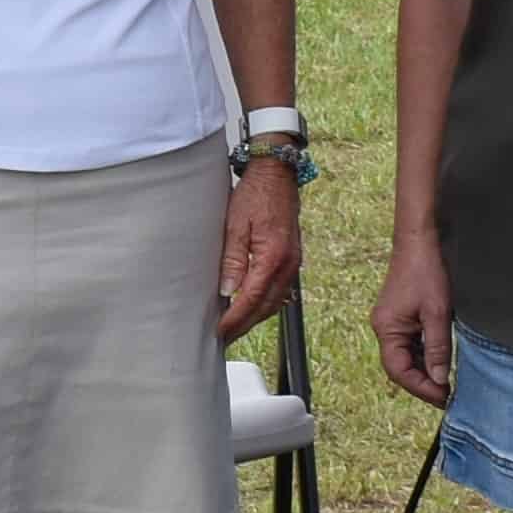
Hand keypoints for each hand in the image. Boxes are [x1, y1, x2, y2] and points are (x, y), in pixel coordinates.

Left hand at [215, 158, 301, 343]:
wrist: (277, 174)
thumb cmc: (254, 194)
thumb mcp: (235, 224)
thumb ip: (233, 259)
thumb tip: (228, 291)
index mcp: (273, 257)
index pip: (251, 299)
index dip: (234, 319)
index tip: (219, 332)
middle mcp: (288, 265)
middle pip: (265, 307)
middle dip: (244, 325)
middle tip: (223, 338)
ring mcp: (293, 263)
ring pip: (274, 302)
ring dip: (254, 317)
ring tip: (233, 328)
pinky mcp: (292, 260)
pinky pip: (280, 291)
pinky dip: (264, 304)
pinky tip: (251, 308)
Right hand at [370, 233, 452, 406]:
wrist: (421, 240)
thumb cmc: (427, 271)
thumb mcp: (438, 313)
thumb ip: (438, 348)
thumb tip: (440, 379)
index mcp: (387, 328)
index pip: (398, 370)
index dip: (420, 387)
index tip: (443, 397)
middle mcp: (384, 328)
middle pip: (399, 367)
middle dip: (422, 383)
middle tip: (447, 395)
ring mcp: (391, 322)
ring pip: (405, 357)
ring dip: (424, 371)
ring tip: (446, 382)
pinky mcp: (401, 316)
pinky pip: (409, 343)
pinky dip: (424, 355)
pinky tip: (440, 361)